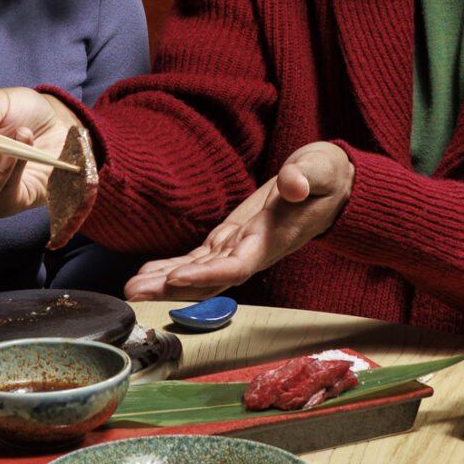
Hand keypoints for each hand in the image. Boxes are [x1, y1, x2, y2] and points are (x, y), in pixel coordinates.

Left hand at [124, 142, 354, 299]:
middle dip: (173, 289)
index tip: (177, 279)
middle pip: (209, 278)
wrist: (331, 186)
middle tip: (135, 294)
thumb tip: (294, 183)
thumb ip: (307, 177)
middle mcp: (253, 251)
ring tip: (131, 288)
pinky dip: (173, 267)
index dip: (207, 275)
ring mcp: (240, 247)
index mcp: (273, 239)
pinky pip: (199, 258)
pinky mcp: (231, 238)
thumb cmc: (326, 177)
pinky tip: (148, 273)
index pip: (237, 265)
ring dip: (165, 282)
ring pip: (199, 272)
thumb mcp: (321, 169)